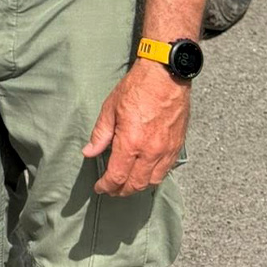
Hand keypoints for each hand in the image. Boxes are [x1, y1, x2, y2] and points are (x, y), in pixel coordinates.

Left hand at [82, 60, 189, 195]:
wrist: (166, 75)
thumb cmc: (137, 87)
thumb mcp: (110, 108)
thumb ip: (100, 134)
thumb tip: (89, 152)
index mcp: (131, 143)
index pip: (117, 176)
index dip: (106, 186)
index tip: (100, 188)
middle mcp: (151, 151)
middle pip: (135, 184)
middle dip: (121, 191)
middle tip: (111, 189)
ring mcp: (166, 150)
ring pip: (152, 181)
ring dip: (138, 187)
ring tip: (127, 185)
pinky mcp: (177, 145)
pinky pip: (166, 170)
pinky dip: (154, 177)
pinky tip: (146, 173)